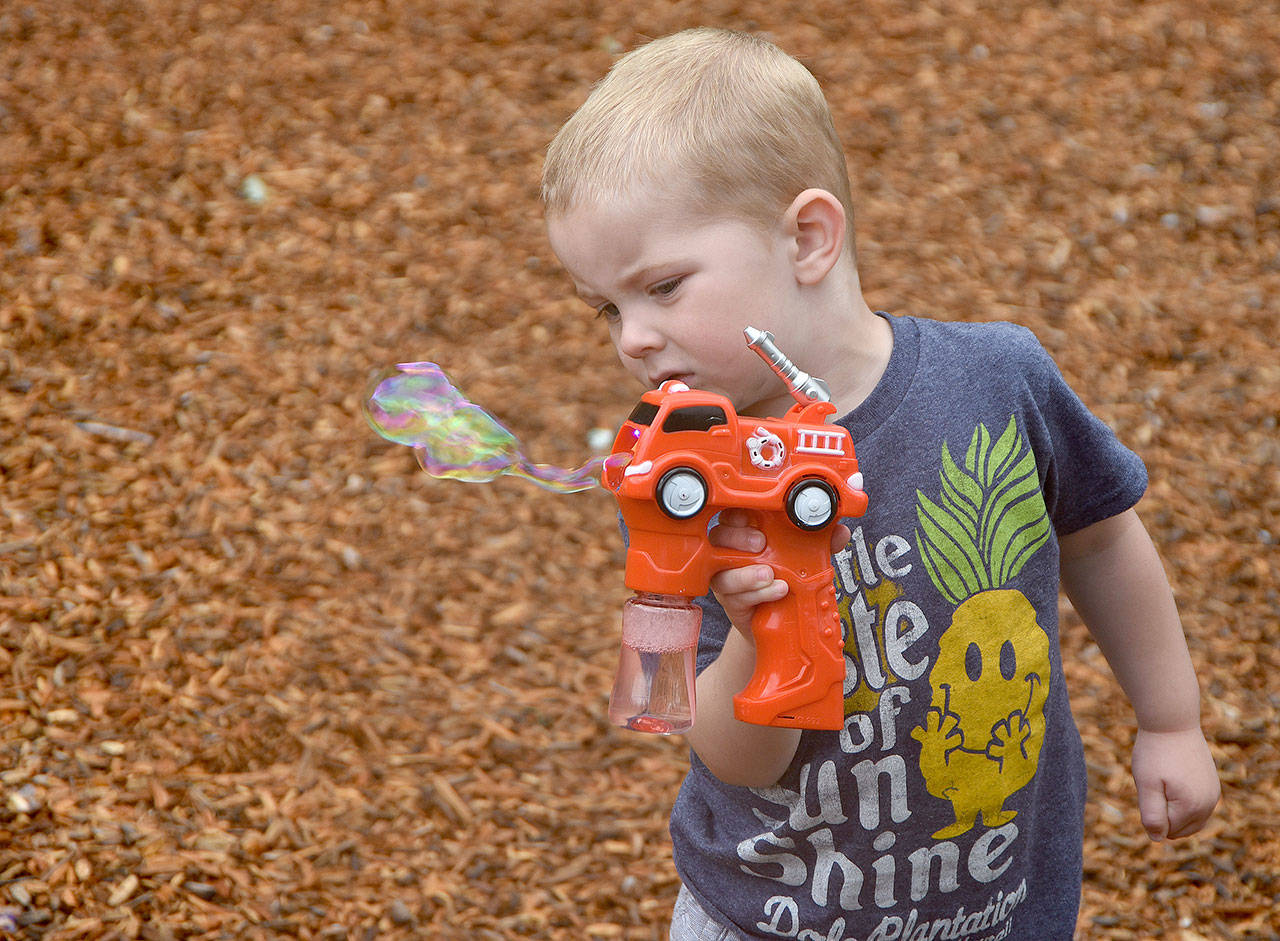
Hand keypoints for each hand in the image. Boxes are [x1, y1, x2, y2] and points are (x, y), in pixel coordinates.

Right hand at [707, 510, 848, 637]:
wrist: (782, 616)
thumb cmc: (787, 575)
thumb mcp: (805, 555)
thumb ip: (821, 542)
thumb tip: (840, 531)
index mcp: (745, 532)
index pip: (732, 515)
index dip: (737, 513)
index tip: (750, 516)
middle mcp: (731, 553)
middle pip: (719, 538)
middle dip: (737, 538)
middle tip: (760, 543)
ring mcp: (727, 578)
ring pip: (722, 571)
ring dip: (746, 573)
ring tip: (770, 574)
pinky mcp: (731, 602)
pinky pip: (734, 597)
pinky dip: (756, 594)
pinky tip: (776, 590)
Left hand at [1131, 726, 1219, 840]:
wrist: (1172, 722)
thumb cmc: (1155, 753)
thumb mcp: (1147, 785)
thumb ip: (1152, 815)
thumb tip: (1158, 839)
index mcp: (1192, 808)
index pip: (1165, 830)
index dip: (1151, 810)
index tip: (1150, 786)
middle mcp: (1209, 805)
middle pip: (1178, 828)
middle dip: (1162, 812)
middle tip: (1156, 784)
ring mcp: (1213, 795)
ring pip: (1188, 819)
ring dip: (1171, 807)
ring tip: (1164, 780)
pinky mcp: (1212, 786)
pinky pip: (1196, 806)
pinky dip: (1181, 800)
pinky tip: (1173, 779)